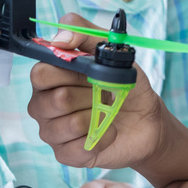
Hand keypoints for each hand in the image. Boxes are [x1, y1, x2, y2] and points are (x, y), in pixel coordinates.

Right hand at [27, 13, 167, 169]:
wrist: (147, 120)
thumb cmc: (125, 85)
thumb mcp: (112, 51)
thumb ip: (84, 33)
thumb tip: (60, 39)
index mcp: (49, 77)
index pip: (39, 74)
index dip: (68, 74)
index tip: (91, 71)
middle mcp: (43, 104)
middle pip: (53, 101)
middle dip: (88, 96)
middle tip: (103, 93)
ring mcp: (51, 130)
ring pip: (66, 125)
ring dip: (96, 118)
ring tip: (106, 113)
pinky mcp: (65, 153)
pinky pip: (76, 148)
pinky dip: (101, 138)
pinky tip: (109, 132)